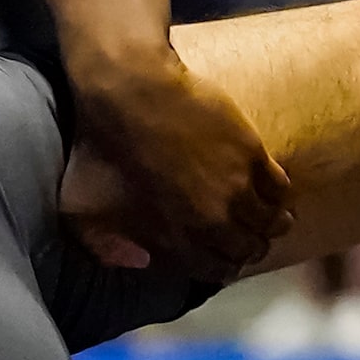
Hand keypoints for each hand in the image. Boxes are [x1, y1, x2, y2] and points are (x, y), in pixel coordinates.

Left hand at [59, 49, 293, 278]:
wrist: (130, 89)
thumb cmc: (99, 143)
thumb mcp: (79, 205)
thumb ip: (103, 244)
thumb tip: (142, 261)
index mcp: (172, 235)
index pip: (215, 270)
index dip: (223, 267)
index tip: (226, 257)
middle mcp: (211, 219)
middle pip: (249, 249)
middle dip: (250, 247)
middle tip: (250, 236)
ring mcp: (235, 186)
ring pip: (272, 222)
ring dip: (272, 223)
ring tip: (269, 216)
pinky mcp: (251, 152)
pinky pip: (280, 186)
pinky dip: (278, 192)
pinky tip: (271, 188)